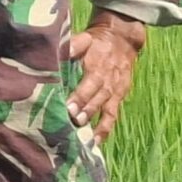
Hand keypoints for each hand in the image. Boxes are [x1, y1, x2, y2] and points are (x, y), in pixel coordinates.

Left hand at [66, 12, 146, 141]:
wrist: (122, 40)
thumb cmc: (95, 42)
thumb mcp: (85, 39)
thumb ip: (73, 46)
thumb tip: (59, 50)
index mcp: (97, 66)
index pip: (89, 83)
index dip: (80, 96)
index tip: (69, 107)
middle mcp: (107, 80)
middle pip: (97, 98)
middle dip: (85, 111)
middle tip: (73, 122)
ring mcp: (114, 91)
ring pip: (106, 109)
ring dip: (96, 124)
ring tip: (85, 138)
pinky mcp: (118, 97)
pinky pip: (112, 115)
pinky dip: (105, 129)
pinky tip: (95, 142)